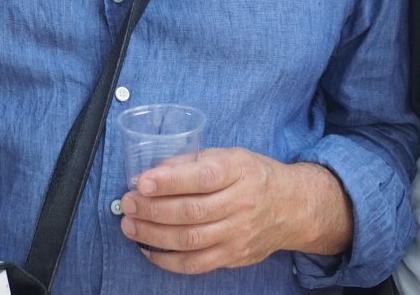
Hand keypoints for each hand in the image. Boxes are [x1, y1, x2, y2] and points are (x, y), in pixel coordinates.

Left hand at [118, 149, 350, 273]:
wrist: (292, 207)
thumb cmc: (254, 176)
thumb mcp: (230, 156)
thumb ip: (192, 161)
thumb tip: (154, 171)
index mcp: (239, 171)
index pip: (202, 177)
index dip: (170, 181)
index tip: (142, 181)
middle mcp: (241, 203)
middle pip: (191, 211)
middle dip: (152, 209)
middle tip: (127, 203)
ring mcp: (238, 234)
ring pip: (190, 240)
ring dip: (153, 234)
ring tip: (130, 226)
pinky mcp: (233, 256)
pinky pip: (196, 264)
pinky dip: (168, 260)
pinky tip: (149, 249)